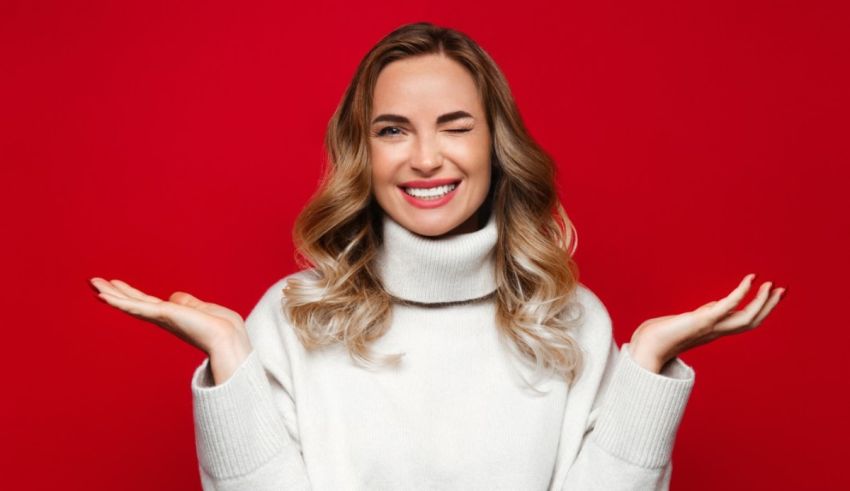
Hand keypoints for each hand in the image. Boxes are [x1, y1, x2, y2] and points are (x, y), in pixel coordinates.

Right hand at [89, 277, 249, 356]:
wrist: (227, 338)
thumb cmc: (221, 327)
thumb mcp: (201, 309)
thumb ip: (186, 302)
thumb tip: (174, 297)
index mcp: (172, 315)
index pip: (146, 302)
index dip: (130, 294)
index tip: (115, 284)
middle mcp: (163, 318)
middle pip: (133, 302)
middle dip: (114, 292)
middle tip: (94, 281)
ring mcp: (161, 317)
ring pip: (130, 303)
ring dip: (111, 293)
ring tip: (93, 283)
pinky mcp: (163, 315)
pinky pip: (137, 307)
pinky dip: (120, 302)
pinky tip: (104, 296)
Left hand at [628, 274, 785, 372]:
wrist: (647, 347)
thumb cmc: (660, 335)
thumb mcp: (687, 321)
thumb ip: (702, 316)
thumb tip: (714, 307)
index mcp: (714, 332)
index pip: (744, 321)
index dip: (760, 310)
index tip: (772, 295)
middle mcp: (716, 331)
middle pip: (751, 321)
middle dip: (768, 306)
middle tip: (782, 289)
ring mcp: (711, 327)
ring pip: (746, 317)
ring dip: (762, 302)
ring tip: (771, 285)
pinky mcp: (702, 320)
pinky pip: (727, 306)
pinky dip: (741, 292)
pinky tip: (750, 280)